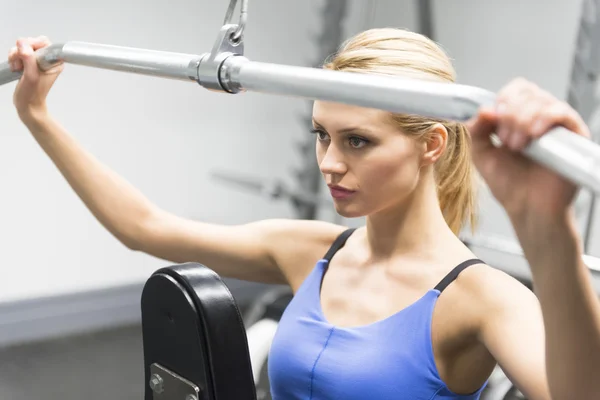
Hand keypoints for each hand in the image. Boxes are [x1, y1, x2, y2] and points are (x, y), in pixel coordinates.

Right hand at [8, 36, 63, 120]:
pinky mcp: (28, 62)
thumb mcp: (31, 75)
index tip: (26, 54)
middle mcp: (47, 59)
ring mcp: (37, 60)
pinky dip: (13, 58)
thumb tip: (22, 43)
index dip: (32, 45)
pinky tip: (15, 68)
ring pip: (22, 47)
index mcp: (54, 61)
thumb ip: (28, 58)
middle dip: (21, 51)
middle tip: (20, 63)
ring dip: (15, 55)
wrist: (27, 104)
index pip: (44, 42)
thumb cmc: (32, 93)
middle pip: (31, 42)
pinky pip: (17, 52)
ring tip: (17, 68)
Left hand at [466, 78, 590, 225]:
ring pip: (542, 100)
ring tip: (517, 146)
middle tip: (506, 141)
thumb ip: (476, 131)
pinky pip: (563, 113)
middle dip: (510, 114)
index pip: (515, 90)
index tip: (494, 124)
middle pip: (527, 92)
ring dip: (523, 120)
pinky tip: (534, 133)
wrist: (527, 208)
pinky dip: (545, 118)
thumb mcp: (482, 154)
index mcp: (520, 117)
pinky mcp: (575, 135)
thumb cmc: (508, 184)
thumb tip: (483, 109)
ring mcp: (558, 125)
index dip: (503, 101)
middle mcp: (540, 117)